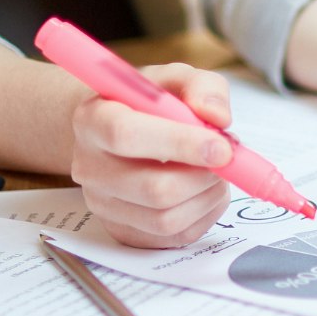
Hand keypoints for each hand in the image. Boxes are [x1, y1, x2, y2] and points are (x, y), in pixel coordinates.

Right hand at [69, 63, 233, 248]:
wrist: (123, 132)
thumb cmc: (150, 104)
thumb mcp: (177, 79)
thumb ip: (203, 88)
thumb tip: (217, 117)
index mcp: (94, 119)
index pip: (126, 135)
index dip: (179, 143)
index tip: (221, 146)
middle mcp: (90, 166)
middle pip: (154, 188)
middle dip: (204, 176)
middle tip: (226, 158)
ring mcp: (103, 203)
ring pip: (167, 218)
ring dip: (207, 196)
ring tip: (214, 172)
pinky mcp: (124, 230)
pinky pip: (176, 236)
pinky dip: (204, 214)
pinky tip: (204, 191)